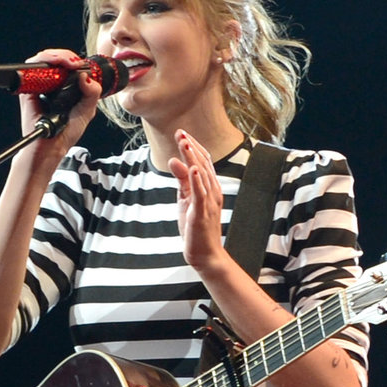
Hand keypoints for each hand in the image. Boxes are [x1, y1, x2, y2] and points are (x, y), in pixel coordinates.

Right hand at [15, 47, 99, 167]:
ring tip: (69, 63)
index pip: (68, 65)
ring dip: (57, 56)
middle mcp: (52, 84)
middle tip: (75, 63)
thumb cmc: (67, 131)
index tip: (82, 64)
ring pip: (44, 59)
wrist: (52, 146)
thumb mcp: (87, 110)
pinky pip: (32, 68)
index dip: (74, 60)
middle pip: (56, 59)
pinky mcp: (29, 89)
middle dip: (66, 56)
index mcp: (66, 87)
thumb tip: (85, 76)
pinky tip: (55, 64)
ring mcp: (40, 85)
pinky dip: (43, 61)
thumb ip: (92, 92)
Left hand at [168, 129, 228, 278]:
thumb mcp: (185, 199)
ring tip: (184, 143)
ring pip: (202, 176)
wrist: (205, 254)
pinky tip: (193, 169)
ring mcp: (209, 202)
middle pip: (203, 164)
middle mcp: (212, 191)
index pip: (202, 161)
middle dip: (191, 147)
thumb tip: (173, 160)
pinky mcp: (202, 214)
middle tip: (180, 132)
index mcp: (209, 187)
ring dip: (193, 158)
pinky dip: (197, 181)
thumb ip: (181, 180)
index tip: (181, 133)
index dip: (192, 146)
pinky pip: (201, 195)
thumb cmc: (195, 227)